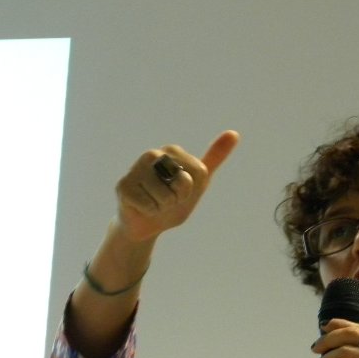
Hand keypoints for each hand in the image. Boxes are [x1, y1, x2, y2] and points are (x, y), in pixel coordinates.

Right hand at [113, 130, 239, 241]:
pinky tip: (141, 208)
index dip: (191, 192)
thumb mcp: (199, 181)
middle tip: (167, 200)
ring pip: (166, 197)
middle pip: (184, 184)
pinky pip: (150, 206)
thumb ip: (214, 158)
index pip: (198, 176)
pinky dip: (149, 213)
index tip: (181, 193)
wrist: (146, 224)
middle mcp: (153, 155)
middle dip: (178, 199)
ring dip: (163, 207)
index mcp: (173, 151)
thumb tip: (234, 133)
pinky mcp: (123, 186)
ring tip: (154, 203)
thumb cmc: (173, 202)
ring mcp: (136, 169)